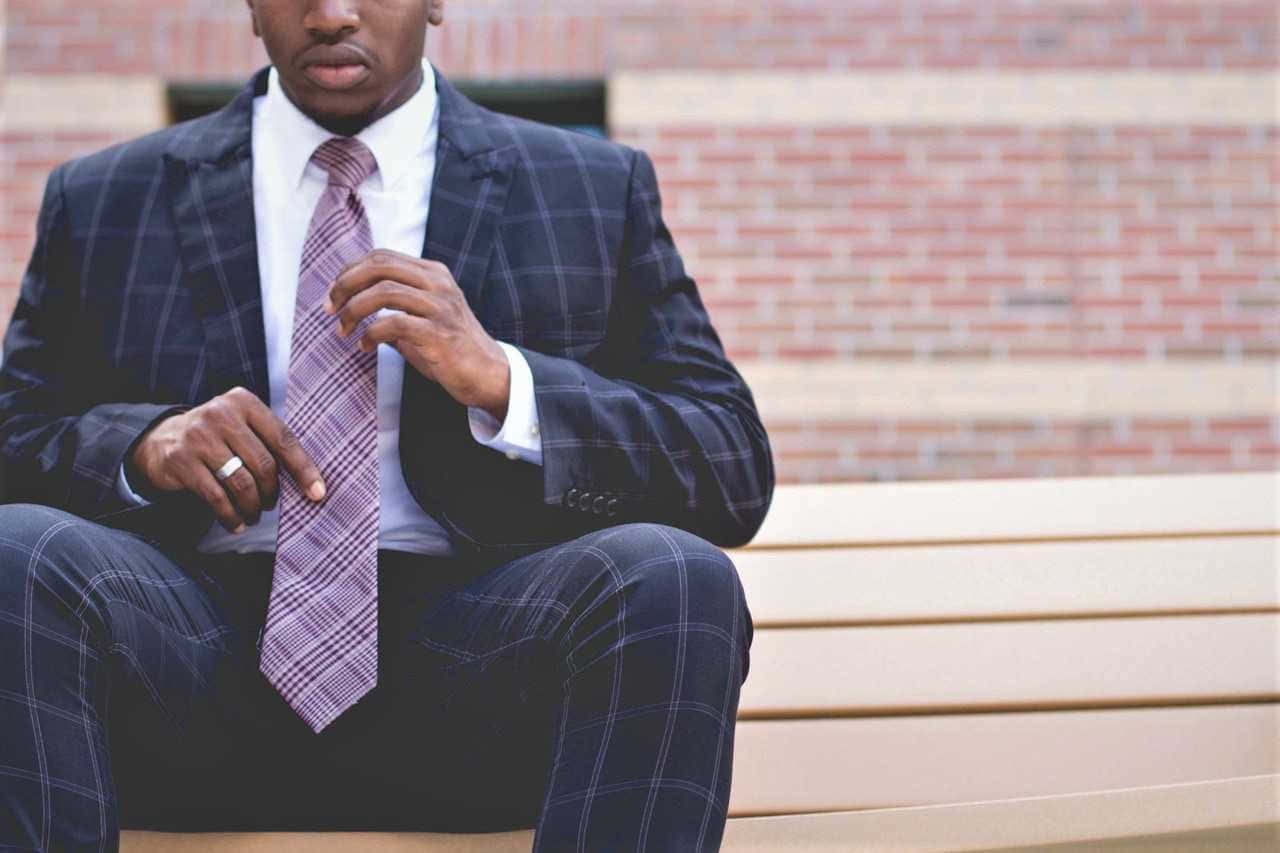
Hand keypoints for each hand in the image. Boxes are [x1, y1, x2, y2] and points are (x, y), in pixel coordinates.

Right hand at [127, 387, 325, 533]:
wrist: (162, 439)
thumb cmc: (219, 438)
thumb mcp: (243, 427)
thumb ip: (270, 443)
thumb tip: (312, 483)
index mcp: (244, 402)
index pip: (283, 439)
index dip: (303, 469)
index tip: (318, 494)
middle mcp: (221, 414)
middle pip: (263, 464)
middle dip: (272, 492)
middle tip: (270, 505)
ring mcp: (198, 436)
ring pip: (241, 483)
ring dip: (253, 507)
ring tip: (254, 515)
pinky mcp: (181, 460)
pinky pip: (216, 497)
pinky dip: (230, 516)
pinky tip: (235, 523)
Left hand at [325, 249, 510, 420]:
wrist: (488, 374)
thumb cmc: (451, 349)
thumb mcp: (423, 317)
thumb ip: (395, 304)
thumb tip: (351, 301)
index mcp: (433, 274)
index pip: (382, 257)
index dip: (350, 271)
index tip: (334, 294)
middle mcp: (438, 284)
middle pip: (379, 266)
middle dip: (345, 285)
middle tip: (330, 308)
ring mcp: (441, 307)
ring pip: (383, 292)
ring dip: (353, 311)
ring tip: (343, 330)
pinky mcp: (439, 333)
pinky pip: (393, 323)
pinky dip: (371, 334)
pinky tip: (365, 347)